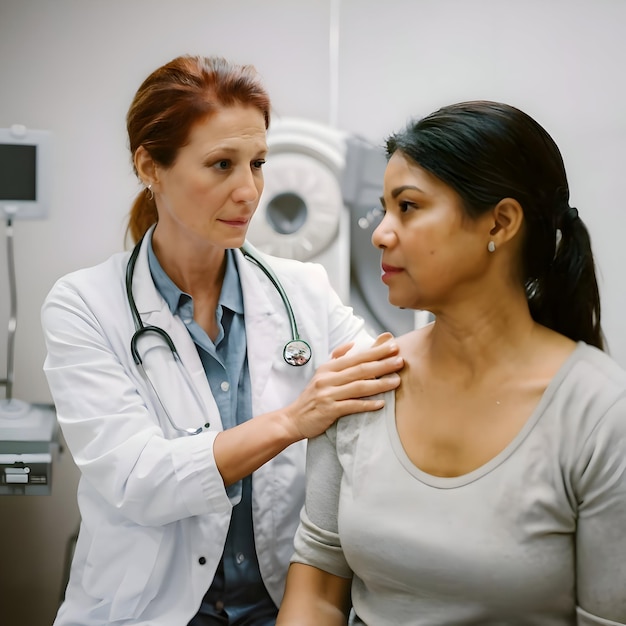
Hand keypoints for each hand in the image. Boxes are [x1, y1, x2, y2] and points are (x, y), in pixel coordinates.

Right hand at [283, 332, 402, 439]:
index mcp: (328, 368)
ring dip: (379, 383)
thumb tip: (352, 344)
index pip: (356, 357)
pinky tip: (381, 404)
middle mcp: (328, 378)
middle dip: (382, 364)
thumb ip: (337, 358)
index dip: (375, 351)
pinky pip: (352, 406)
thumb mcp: (321, 374)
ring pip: (358, 386)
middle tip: (400, 360)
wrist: (293, 419)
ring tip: (396, 381)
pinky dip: (367, 404)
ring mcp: (328, 394)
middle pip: (360, 369)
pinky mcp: (329, 410)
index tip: (393, 346)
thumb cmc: (311, 397)